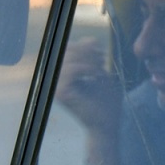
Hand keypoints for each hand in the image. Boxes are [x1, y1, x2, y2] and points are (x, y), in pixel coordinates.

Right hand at [57, 38, 122, 164]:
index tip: (102, 53)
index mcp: (64, 74)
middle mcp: (56, 80)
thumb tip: (90, 39)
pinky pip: (71, 70)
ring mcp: (56, 87)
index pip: (67, 49)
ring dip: (89, 60)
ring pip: (68, 58)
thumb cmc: (107, 102)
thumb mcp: (101, 73)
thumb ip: (94, 56)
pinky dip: (87, 68)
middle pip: (66, 50)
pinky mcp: (61, 93)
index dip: (84, 46)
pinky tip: (97, 75)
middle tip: (103, 59)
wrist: (108, 124)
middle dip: (87, 51)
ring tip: (101, 69)